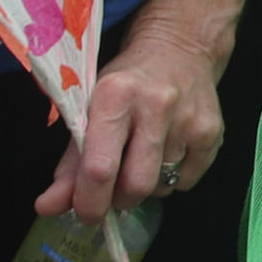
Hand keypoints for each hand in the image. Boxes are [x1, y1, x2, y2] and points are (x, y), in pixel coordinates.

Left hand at [37, 0, 230, 219]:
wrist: (180, 46)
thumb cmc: (126, 82)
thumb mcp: (90, 110)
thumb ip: (70, 164)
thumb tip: (48, 207)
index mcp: (115, 95)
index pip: (99, 166)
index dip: (88, 201)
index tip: (84, 215)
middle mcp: (156, 105)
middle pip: (135, 185)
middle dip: (119, 200)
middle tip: (113, 189)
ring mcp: (189, 119)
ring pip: (160, 186)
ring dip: (145, 185)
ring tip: (142, 158)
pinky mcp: (213, 131)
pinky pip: (185, 182)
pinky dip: (171, 179)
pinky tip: (167, 151)